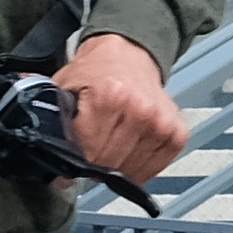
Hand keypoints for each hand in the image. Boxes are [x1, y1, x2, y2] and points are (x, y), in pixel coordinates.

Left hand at [55, 33, 186, 183]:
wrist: (128, 55)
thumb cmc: (96, 74)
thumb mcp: (64, 91)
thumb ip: (56, 130)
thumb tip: (61, 177)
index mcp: (109, 97)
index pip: (90, 154)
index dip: (77, 159)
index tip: (75, 152)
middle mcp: (140, 110)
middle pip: (111, 164)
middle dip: (97, 163)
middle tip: (93, 145)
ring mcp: (161, 123)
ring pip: (133, 171)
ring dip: (119, 166)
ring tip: (112, 144)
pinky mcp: (176, 132)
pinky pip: (156, 167)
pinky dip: (141, 167)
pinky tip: (130, 152)